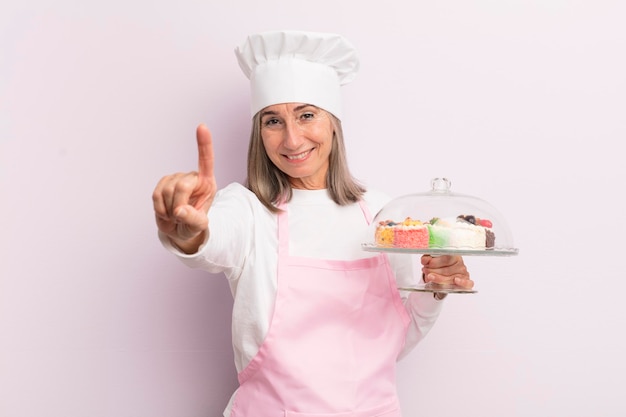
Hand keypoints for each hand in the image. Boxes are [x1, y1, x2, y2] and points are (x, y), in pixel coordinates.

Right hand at [152, 124, 216, 252]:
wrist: (179, 229)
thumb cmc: (193, 225)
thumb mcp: (199, 227)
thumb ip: (193, 219)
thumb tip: (180, 210)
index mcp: (207, 183)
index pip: (206, 161)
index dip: (204, 144)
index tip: (202, 127)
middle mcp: (192, 177)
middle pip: (182, 185)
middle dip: (179, 204)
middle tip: (181, 216)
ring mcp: (176, 179)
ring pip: (168, 190)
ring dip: (170, 209)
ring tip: (176, 215)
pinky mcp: (162, 184)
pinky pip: (156, 195)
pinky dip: (160, 208)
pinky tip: (166, 212)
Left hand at [421, 255, 473, 289]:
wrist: (443, 276)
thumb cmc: (439, 266)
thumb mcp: (431, 260)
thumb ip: (428, 258)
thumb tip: (425, 260)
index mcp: (453, 255)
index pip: (446, 258)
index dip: (435, 262)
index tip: (425, 263)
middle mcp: (460, 263)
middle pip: (447, 269)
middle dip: (434, 271)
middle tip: (426, 271)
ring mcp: (464, 273)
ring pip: (452, 278)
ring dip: (439, 278)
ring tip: (430, 277)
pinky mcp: (467, 282)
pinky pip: (468, 283)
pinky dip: (462, 282)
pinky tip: (456, 280)